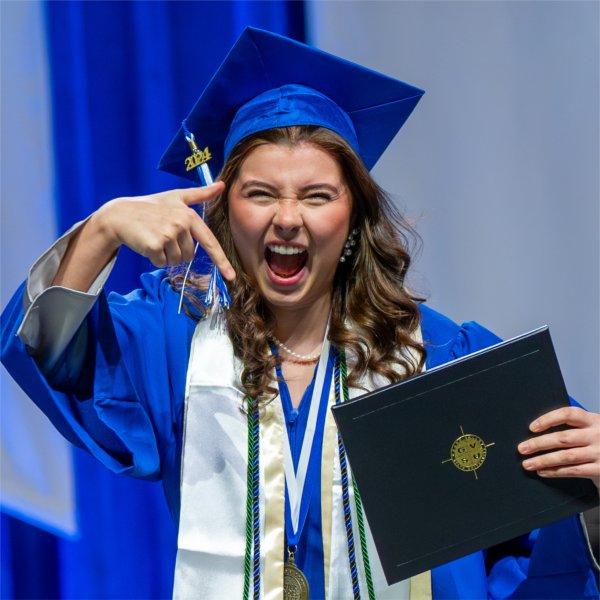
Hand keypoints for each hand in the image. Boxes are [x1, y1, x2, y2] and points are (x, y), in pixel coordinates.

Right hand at [96, 181, 234, 280]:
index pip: (210, 242)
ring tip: (154, 238)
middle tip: (162, 236)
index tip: (231, 276)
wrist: (120, 215)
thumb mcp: (176, 197)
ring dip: (165, 256)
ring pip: (175, 261)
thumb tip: (222, 185)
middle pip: (189, 256)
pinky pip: (161, 263)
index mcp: (190, 215)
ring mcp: (168, 234)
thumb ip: (200, 194)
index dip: (221, 261)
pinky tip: (146, 244)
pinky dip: (154, 258)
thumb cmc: (150, 207)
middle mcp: (181, 224)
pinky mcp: (155, 245)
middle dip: (176, 252)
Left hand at [518, 406, 599, 489]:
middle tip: (522, 448)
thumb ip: (574, 427)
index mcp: (594, 420)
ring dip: (543, 460)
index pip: (568, 414)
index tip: (531, 427)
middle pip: (563, 438)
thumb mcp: (592, 428)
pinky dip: (555, 472)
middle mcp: (598, 435)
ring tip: (527, 463)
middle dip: (539, 444)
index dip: (548, 419)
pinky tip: (543, 471)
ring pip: (566, 456)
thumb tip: (537, 430)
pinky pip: (573, 471)